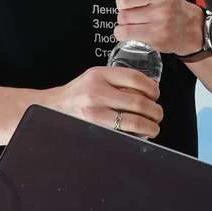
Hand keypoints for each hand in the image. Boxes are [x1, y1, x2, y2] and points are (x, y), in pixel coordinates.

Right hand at [38, 66, 161, 138]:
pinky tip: (140, 135)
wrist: (54, 106)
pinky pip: (123, 134)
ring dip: (150, 126)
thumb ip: (118, 79)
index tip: (156, 94)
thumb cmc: (78, 92)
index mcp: (100, 75)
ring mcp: (95, 113)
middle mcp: (97, 92)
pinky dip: (136, 136)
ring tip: (153, 126)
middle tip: (158, 113)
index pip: (135, 78)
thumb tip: (149, 88)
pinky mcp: (95, 128)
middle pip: (138, 101)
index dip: (152, 88)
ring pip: (134, 121)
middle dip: (155, 111)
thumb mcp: (95, 76)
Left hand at [90, 0, 201, 54]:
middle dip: (122, 6)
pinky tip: (135, 29)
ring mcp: (164, 14)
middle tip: (136, 7)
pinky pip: (124, 32)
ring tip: (140, 18)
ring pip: (123, 17)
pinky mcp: (159, 34)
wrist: (186, 25)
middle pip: (122, 0)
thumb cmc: (160, 0)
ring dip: (124, 19)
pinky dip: (122, 32)